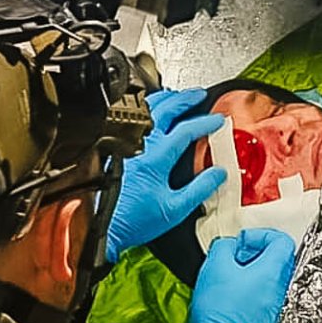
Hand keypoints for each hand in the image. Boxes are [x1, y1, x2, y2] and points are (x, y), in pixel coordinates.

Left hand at [105, 88, 228, 262]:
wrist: (103, 227)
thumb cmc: (132, 221)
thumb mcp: (174, 209)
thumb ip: (200, 189)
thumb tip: (218, 174)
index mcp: (157, 158)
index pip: (186, 131)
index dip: (205, 122)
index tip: (216, 120)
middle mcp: (140, 146)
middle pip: (165, 110)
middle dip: (185, 99)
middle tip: (199, 95)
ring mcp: (125, 144)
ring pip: (146, 110)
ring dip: (164, 100)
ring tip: (177, 97)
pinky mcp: (115, 148)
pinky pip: (133, 119)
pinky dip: (146, 109)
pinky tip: (151, 113)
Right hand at [188, 227, 296, 322]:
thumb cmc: (222, 311)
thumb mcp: (215, 265)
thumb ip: (223, 246)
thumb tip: (228, 246)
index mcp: (273, 271)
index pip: (282, 240)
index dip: (260, 235)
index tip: (242, 242)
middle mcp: (279, 289)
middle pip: (274, 259)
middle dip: (251, 254)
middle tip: (232, 259)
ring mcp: (273, 307)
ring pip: (266, 279)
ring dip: (246, 273)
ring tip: (226, 279)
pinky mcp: (263, 321)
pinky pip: (259, 297)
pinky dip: (245, 291)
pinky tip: (226, 298)